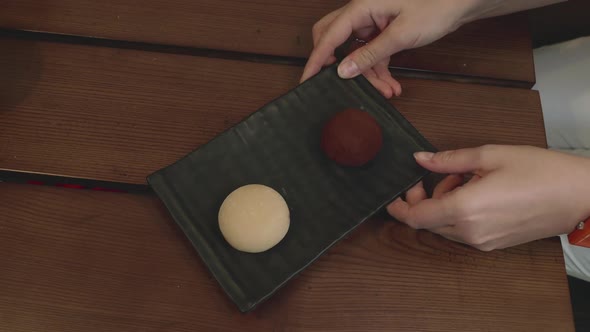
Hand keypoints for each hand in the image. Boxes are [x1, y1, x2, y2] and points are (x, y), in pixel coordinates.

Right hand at [300, 0, 478, 96]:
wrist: (461, 2)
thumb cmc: (436, 7)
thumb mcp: (401, 35)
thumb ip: (370, 54)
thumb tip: (343, 71)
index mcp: (361, 7)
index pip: (329, 36)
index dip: (317, 60)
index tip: (307, 80)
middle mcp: (363, 12)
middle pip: (334, 39)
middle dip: (336, 64)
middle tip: (338, 84)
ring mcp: (373, 21)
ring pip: (356, 51)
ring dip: (367, 74)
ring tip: (385, 91)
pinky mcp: (384, 30)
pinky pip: (372, 53)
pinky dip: (379, 69)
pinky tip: (390, 85)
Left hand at [387, 145, 589, 250]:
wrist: (580, 195)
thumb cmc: (540, 171)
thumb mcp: (489, 155)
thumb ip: (448, 159)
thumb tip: (420, 158)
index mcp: (465, 209)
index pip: (416, 217)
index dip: (400, 207)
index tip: (394, 195)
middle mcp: (470, 232)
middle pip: (428, 221)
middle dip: (426, 197)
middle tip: (444, 173)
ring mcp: (483, 242)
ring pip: (445, 226)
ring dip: (445, 204)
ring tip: (468, 178)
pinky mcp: (494, 245)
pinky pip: (463, 231)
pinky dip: (460, 213)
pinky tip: (479, 193)